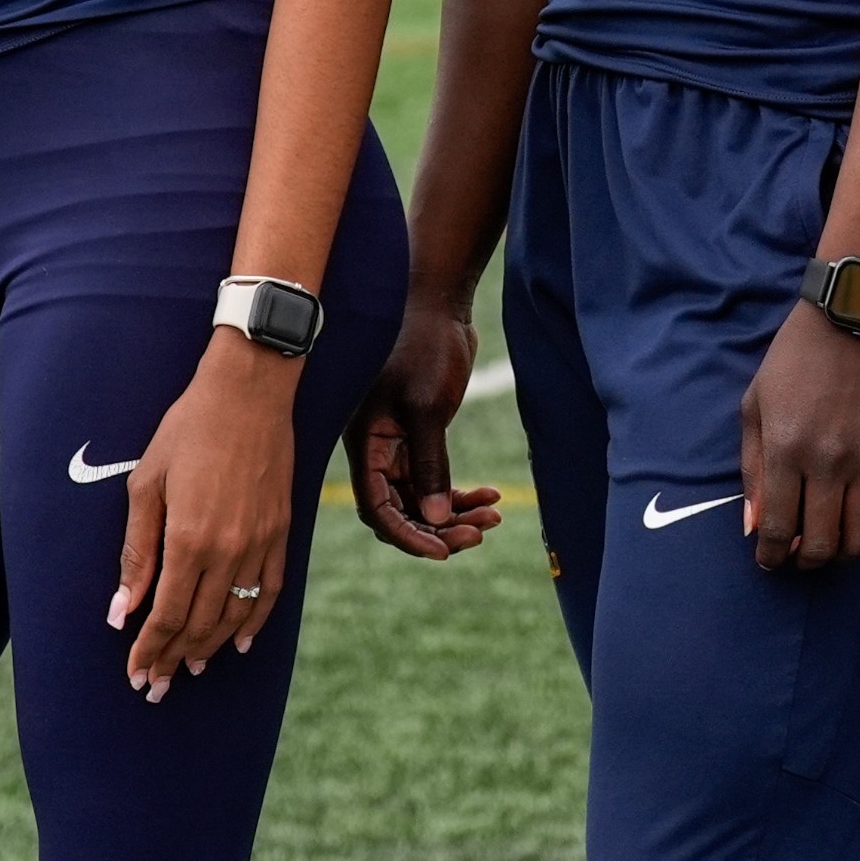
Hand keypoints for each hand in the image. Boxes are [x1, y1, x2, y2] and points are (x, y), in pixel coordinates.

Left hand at [116, 331, 301, 697]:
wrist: (250, 392)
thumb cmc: (187, 430)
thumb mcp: (146, 486)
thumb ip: (137, 553)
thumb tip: (122, 610)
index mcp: (188, 540)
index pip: (165, 615)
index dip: (148, 650)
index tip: (136, 676)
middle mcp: (228, 549)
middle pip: (198, 623)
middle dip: (173, 659)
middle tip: (156, 686)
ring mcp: (260, 542)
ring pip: (234, 614)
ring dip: (210, 647)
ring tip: (192, 669)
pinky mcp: (282, 530)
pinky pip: (269, 591)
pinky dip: (255, 622)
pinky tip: (241, 641)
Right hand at [351, 297, 503, 560]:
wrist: (440, 309)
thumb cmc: (426, 350)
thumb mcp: (426, 408)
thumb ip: (429, 464)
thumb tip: (436, 519)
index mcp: (365, 446)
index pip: (378, 509)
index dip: (407, 536)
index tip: (444, 551)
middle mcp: (376, 452)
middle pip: (401, 511)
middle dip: (438, 529)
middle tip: (480, 533)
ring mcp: (397, 446)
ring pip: (422, 501)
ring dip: (455, 514)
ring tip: (494, 517)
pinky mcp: (421, 438)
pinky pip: (436, 481)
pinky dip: (462, 493)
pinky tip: (493, 495)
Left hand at [739, 303, 859, 570]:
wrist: (855, 316)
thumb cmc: (795, 357)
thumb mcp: (756, 404)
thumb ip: (753, 467)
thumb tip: (754, 522)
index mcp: (788, 449)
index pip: (779, 528)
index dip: (770, 556)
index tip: (768, 560)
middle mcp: (830, 462)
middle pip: (823, 544)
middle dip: (805, 562)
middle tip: (798, 556)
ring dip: (842, 552)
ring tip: (830, 542)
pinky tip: (859, 514)